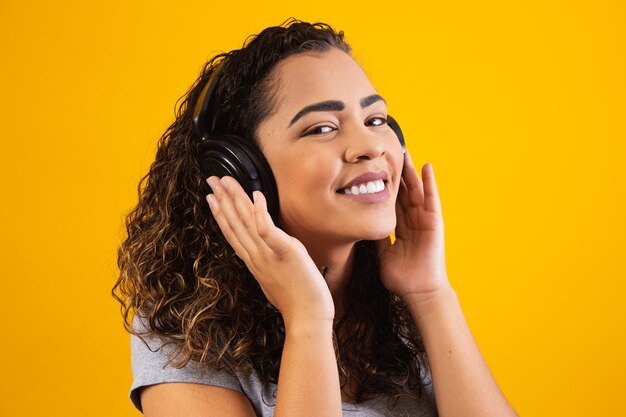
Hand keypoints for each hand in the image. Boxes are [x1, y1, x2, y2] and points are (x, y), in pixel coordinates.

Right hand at [205, 176, 334, 324]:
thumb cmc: (297, 302)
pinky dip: (260, 213)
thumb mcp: (277, 278)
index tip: (211, 197)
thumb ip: (269, 262)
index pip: (233, 233)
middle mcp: (257, 257)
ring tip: (226, 181)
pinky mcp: (286, 253)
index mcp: (254, 261)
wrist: (308, 320)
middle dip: (223, 199)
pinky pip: (268, 231)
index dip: (220, 214)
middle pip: (235, 223)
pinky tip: (256, 195)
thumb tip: (268, 253)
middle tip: (211, 179)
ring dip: (235, 199)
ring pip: (247, 223)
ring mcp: (269, 255)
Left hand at [377, 152, 449, 300]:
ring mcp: (423, 220)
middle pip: (402, 192)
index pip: (390, 202)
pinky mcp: (434, 221)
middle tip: (387, 153)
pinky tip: (426, 166)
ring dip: (410, 172)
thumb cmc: (402, 277)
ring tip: (404, 152)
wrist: (419, 291)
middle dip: (395, 173)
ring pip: (415, 190)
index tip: (373, 170)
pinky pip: (431, 198)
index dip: (382, 186)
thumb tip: (362, 224)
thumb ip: (376, 237)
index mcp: (400, 228)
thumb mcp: (382, 253)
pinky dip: (430, 182)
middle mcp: (412, 220)